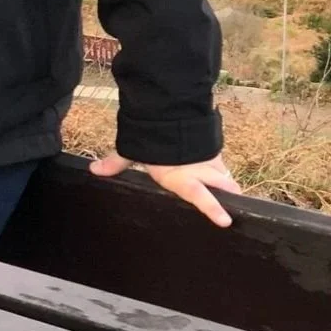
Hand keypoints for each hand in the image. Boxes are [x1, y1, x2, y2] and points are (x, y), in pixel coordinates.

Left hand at [89, 151, 241, 227]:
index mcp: (181, 178)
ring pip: (224, 177)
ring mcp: (210, 160)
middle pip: (222, 187)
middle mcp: (200, 171)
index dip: (212, 209)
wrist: (170, 108)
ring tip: (232, 197)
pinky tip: (223, 177)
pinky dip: (221, 171)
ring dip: (226, 185)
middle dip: (229, 197)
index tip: (225, 222)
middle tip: (235, 209)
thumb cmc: (152, 136)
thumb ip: (116, 163)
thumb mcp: (133, 151)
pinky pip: (221, 165)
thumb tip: (95, 170)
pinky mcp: (213, 149)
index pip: (199, 196)